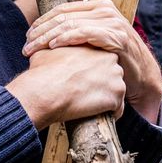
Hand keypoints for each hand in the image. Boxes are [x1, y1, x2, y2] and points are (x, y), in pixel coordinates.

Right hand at [5, 45, 125, 129]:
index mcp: (96, 46)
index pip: (102, 60)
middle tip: (88, 93)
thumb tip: (44, 47)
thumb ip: (53, 48)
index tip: (85, 80)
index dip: (93, 71)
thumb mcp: (46, 52)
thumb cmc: (43, 72)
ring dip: (107, 98)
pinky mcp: (116, 96)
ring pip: (116, 90)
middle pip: (112, 73)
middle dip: (103, 83)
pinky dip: (110, 114)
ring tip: (93, 106)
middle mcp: (111, 60)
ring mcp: (116, 78)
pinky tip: (100, 116)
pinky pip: (118, 108)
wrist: (45, 91)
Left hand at [20, 0, 161, 122]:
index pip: (63, 8)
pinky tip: (53, 46)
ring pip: (70, 25)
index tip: (29, 34)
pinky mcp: (115, 37)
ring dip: (47, 38)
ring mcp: (112, 23)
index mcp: (100, 5)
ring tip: (33, 50)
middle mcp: (106, 10)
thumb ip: (86, 5)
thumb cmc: (115, 52)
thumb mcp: (100, 29)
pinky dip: (66, 39)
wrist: (140, 72)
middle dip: (41, 31)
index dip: (43, 20)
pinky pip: (84, 34)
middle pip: (64, 17)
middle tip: (26, 45)